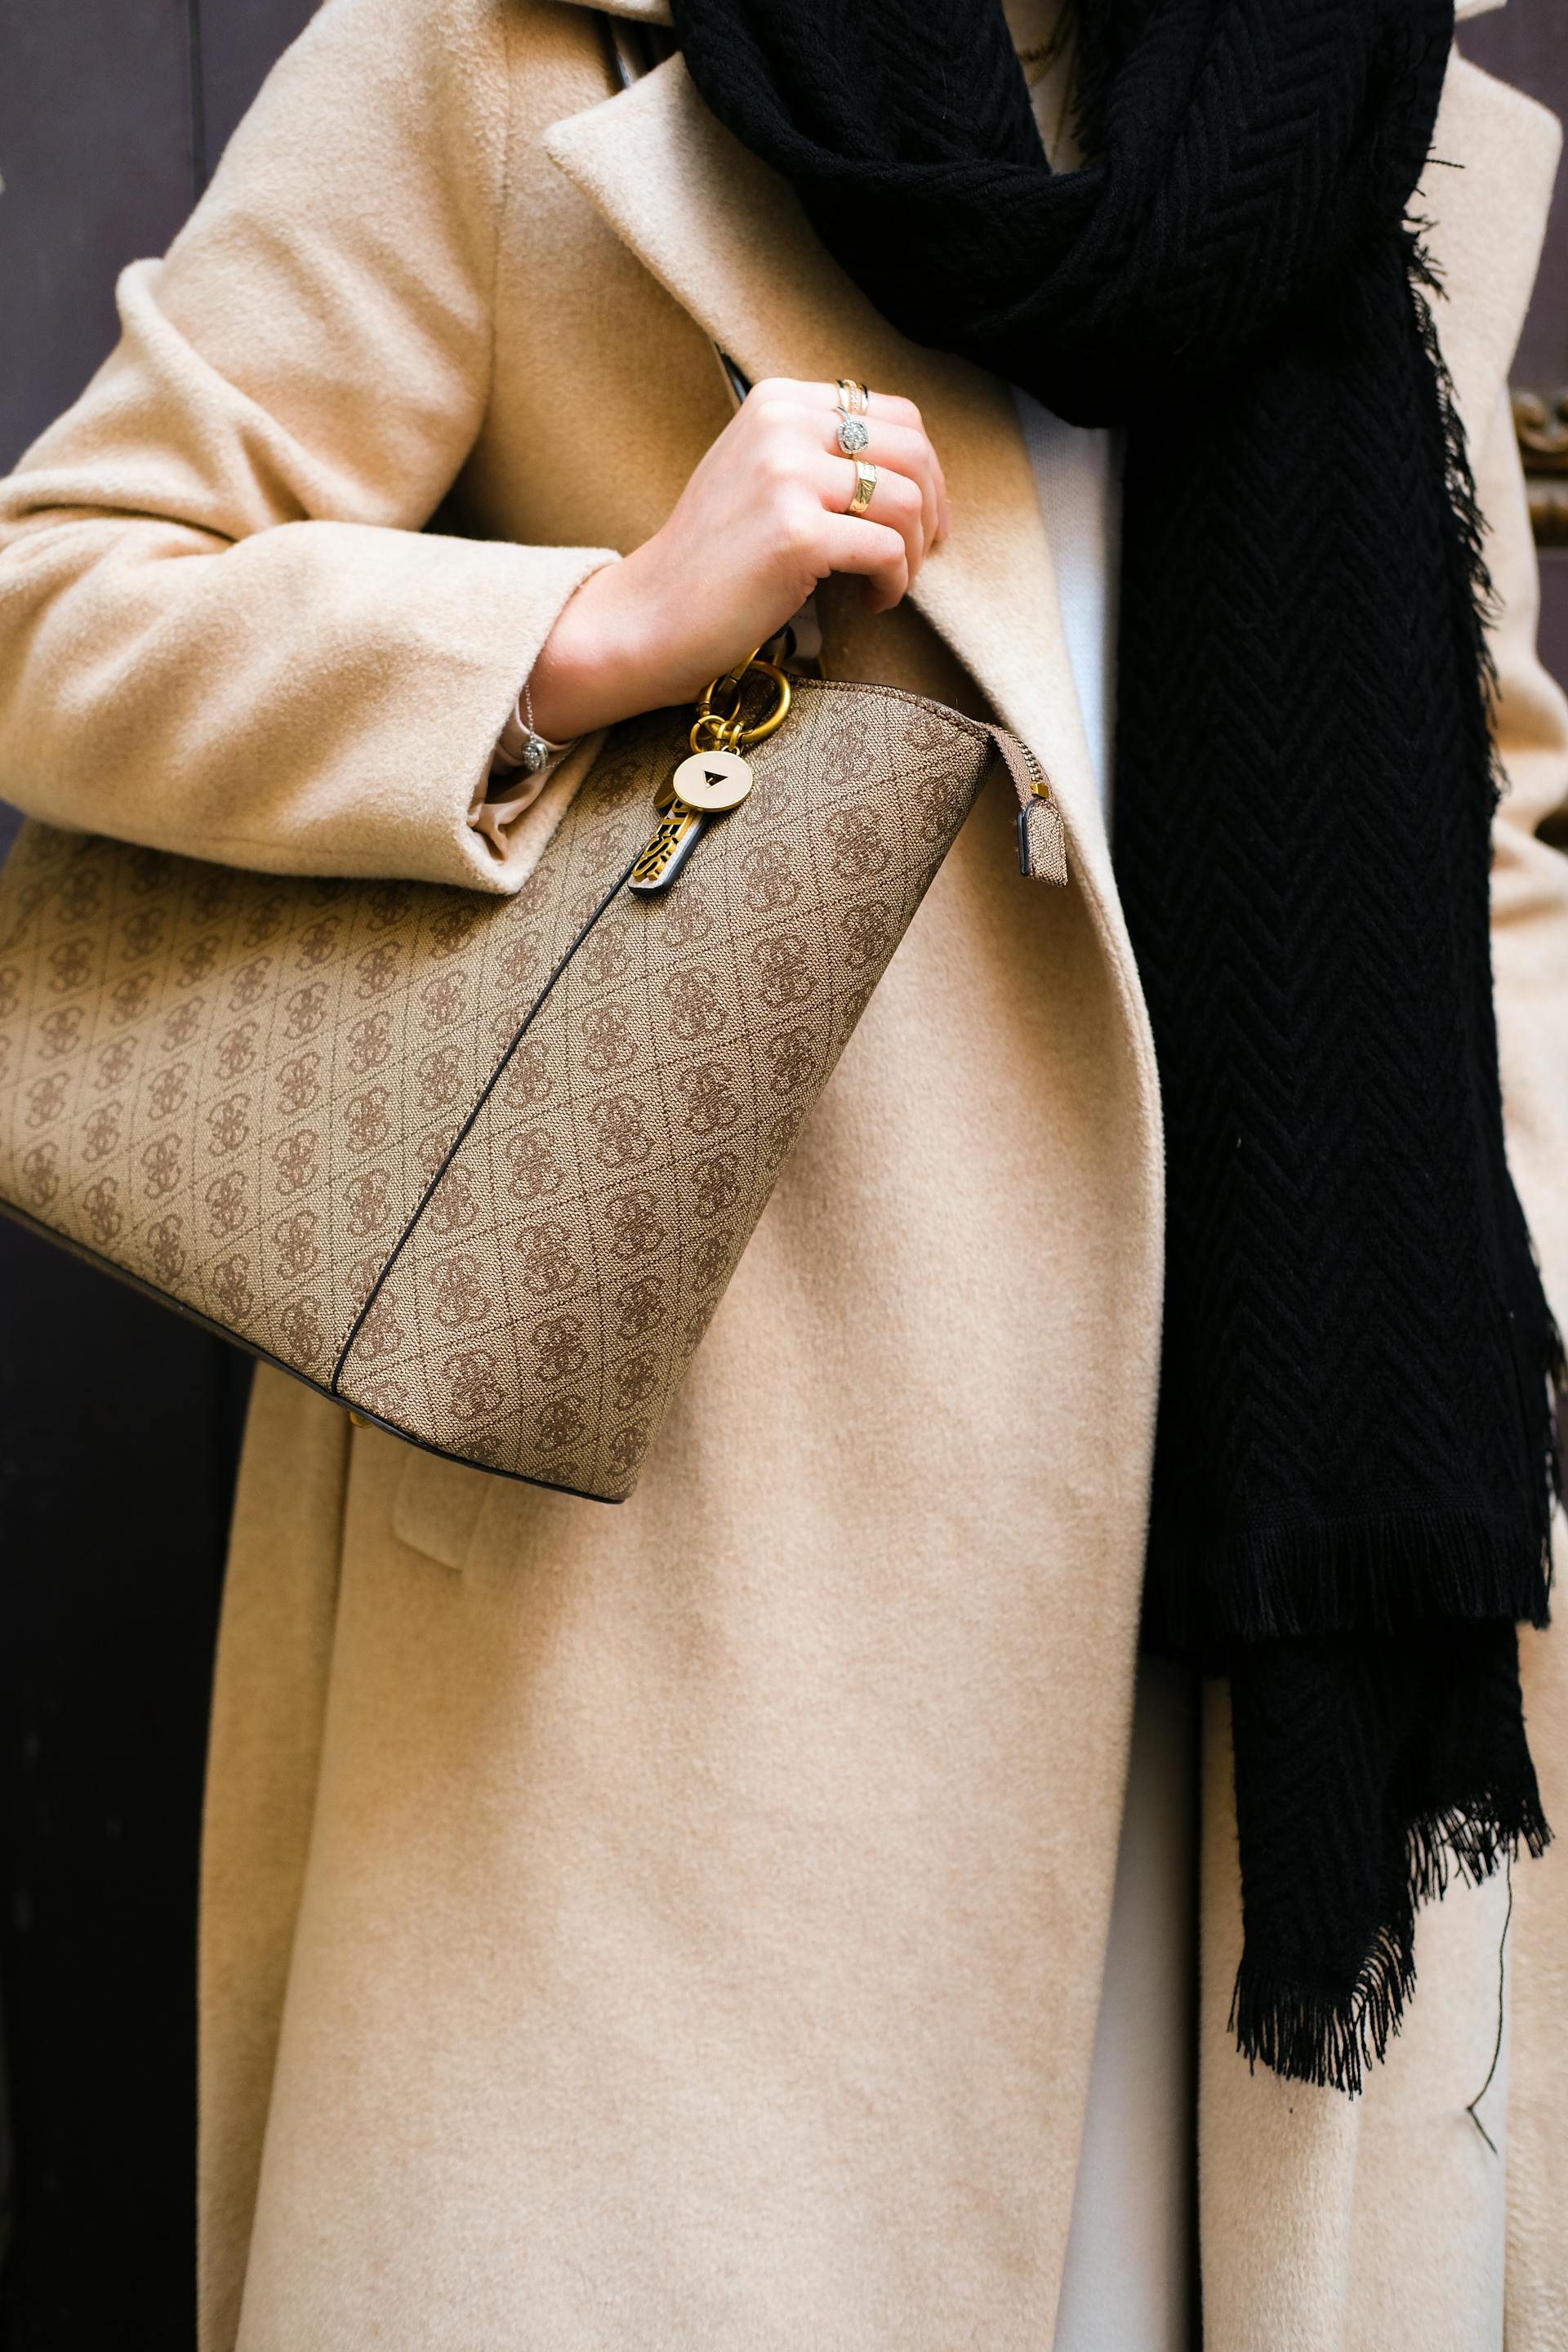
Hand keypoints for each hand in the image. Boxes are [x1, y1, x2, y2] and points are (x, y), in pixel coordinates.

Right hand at [527, 378, 948, 739]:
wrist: (651, 616)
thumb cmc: (712, 559)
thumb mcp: (757, 473)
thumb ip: (815, 450)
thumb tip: (908, 463)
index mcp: (778, 401)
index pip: (892, 413)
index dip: (924, 467)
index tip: (922, 513)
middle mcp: (782, 425)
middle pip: (911, 450)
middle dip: (931, 508)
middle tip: (922, 552)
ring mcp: (787, 476)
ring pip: (906, 500)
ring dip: (912, 552)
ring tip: (886, 582)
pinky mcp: (796, 534)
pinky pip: (887, 550)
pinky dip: (893, 583)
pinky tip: (871, 601)